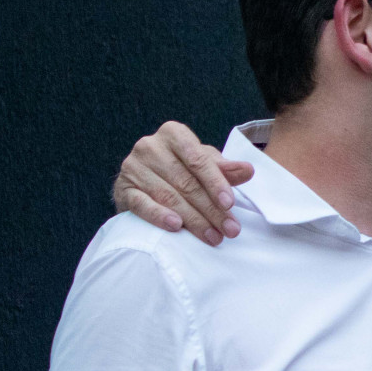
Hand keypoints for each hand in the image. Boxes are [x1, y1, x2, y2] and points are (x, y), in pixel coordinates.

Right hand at [114, 121, 251, 245]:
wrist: (146, 179)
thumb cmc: (183, 168)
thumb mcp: (207, 164)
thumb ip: (226, 169)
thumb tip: (248, 170)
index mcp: (173, 134)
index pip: (198, 160)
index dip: (216, 183)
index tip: (230, 204)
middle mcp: (150, 146)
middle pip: (186, 182)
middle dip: (211, 209)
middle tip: (229, 230)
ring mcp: (133, 167)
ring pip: (168, 196)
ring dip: (193, 220)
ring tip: (213, 236)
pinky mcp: (122, 188)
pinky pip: (141, 204)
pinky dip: (159, 216)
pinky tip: (176, 227)